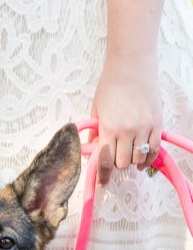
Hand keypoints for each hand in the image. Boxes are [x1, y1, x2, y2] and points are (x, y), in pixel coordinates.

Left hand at [91, 57, 161, 183]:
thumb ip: (95, 132)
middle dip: (116, 164)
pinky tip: (142, 161)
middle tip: (114, 159)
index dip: (102, 176)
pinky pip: (154, 149)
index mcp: (109, 128)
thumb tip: (93, 150)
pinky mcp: (157, 123)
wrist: (132, 65)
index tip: (102, 184)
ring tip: (127, 155)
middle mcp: (127, 131)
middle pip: (122, 163)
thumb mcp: (96, 110)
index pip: (105, 161)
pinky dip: (148, 158)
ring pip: (138, 159)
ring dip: (131, 161)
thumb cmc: (110, 85)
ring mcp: (144, 127)